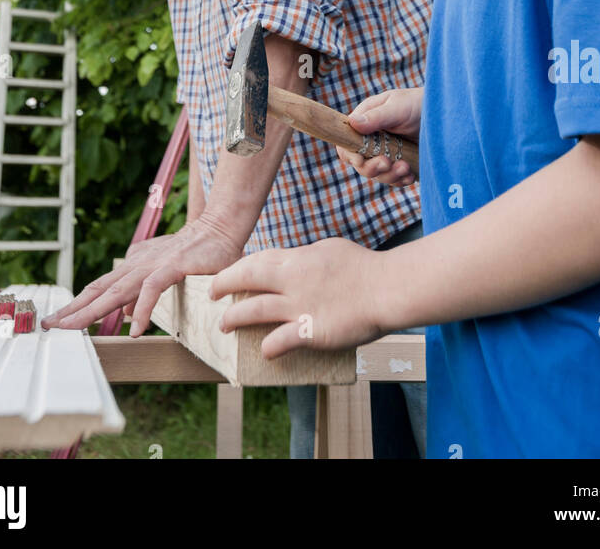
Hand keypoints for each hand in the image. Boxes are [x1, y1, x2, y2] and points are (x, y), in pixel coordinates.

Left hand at [40, 216, 242, 336]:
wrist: (219, 228)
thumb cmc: (193, 254)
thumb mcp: (161, 273)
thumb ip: (141, 290)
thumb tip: (125, 313)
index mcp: (132, 266)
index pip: (98, 288)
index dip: (76, 305)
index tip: (57, 321)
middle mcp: (137, 264)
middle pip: (99, 290)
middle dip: (73, 310)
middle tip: (50, 325)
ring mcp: (153, 264)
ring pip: (118, 290)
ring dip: (93, 311)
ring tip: (74, 329)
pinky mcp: (173, 265)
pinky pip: (153, 289)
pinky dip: (143, 309)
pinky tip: (136, 330)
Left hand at [209, 237, 385, 358]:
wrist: (387, 288)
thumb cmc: (363, 267)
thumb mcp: (330, 249)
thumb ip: (307, 257)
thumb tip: (295, 260)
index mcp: (298, 258)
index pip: (258, 259)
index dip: (237, 267)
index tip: (226, 275)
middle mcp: (292, 279)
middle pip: (247, 278)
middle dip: (224, 285)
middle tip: (212, 294)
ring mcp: (299, 305)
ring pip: (254, 310)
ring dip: (235, 318)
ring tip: (224, 325)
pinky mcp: (311, 331)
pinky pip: (281, 340)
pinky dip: (269, 347)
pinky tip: (265, 351)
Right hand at [336, 87, 421, 185]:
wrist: (446, 115)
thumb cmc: (419, 103)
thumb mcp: (398, 107)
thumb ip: (377, 116)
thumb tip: (353, 123)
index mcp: (366, 121)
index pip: (346, 143)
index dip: (350, 154)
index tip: (361, 158)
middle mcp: (373, 139)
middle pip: (360, 163)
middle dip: (372, 167)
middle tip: (388, 162)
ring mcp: (387, 153)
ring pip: (377, 174)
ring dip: (389, 175)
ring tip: (405, 167)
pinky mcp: (400, 163)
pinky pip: (394, 179)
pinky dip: (401, 180)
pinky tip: (410, 175)